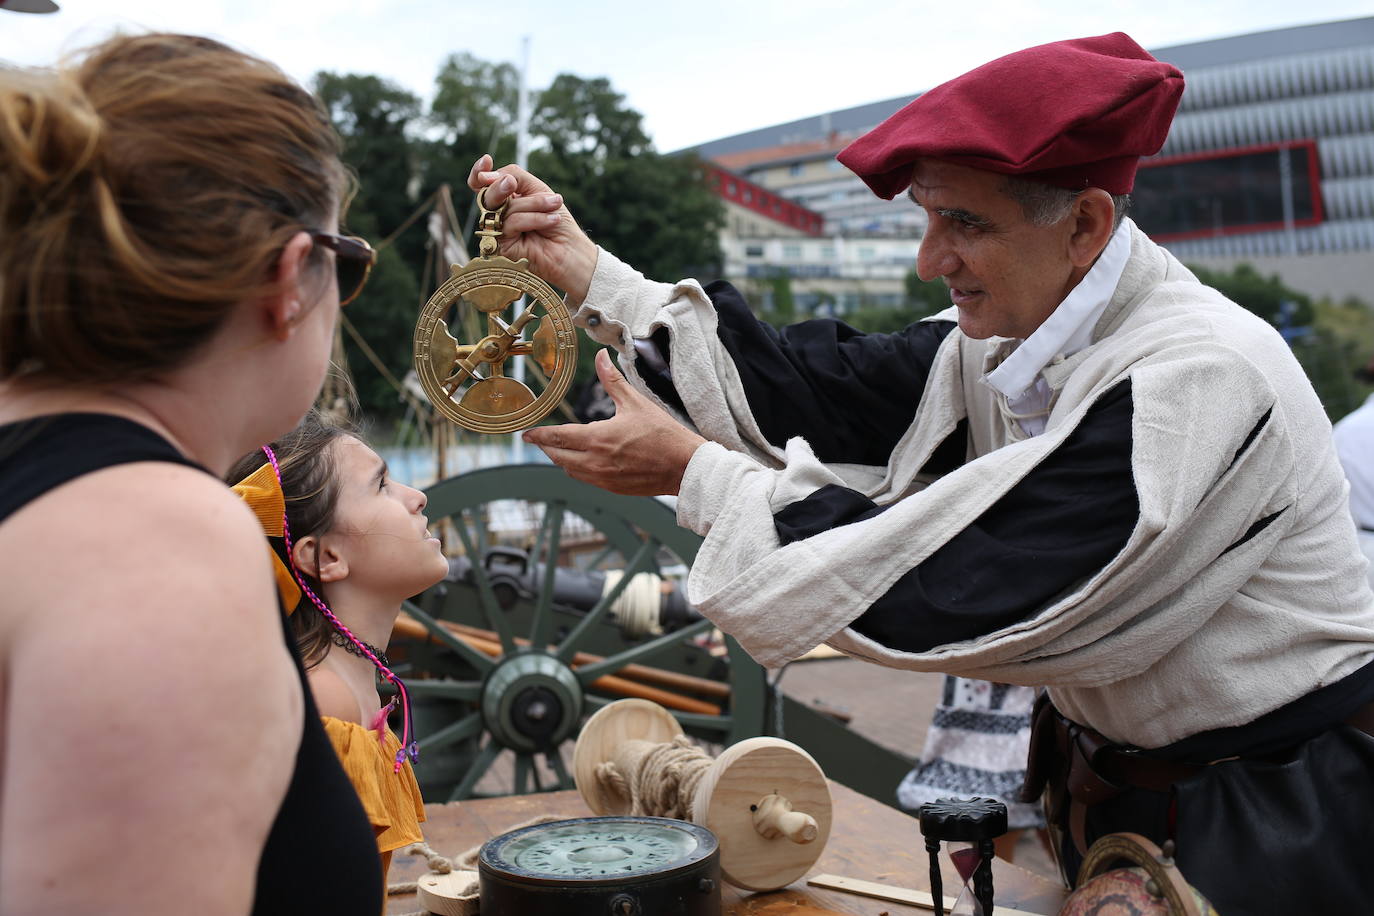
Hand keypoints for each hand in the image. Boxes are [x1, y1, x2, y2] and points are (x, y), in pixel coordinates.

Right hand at [467, 154, 598, 303]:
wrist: (571, 249)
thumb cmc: (557, 219)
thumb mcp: (538, 189)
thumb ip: (515, 176)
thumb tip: (487, 176)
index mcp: (504, 198)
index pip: (480, 184)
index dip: (478, 172)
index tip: (486, 160)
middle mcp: (497, 214)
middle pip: (486, 195)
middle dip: (501, 186)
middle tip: (513, 184)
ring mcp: (497, 231)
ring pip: (503, 207)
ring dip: (533, 203)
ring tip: (554, 205)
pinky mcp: (501, 246)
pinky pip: (510, 223)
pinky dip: (534, 218)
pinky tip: (551, 221)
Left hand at [523, 349, 705, 495]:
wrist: (684, 467)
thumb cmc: (663, 434)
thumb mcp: (636, 403)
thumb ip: (613, 381)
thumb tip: (601, 357)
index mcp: (598, 439)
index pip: (558, 437)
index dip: (539, 435)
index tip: (526, 434)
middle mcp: (596, 462)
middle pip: (558, 457)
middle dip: (546, 447)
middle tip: (539, 440)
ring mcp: (603, 479)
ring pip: (570, 470)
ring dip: (562, 459)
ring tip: (560, 449)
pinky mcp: (613, 489)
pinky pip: (586, 480)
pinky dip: (578, 470)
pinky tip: (583, 462)